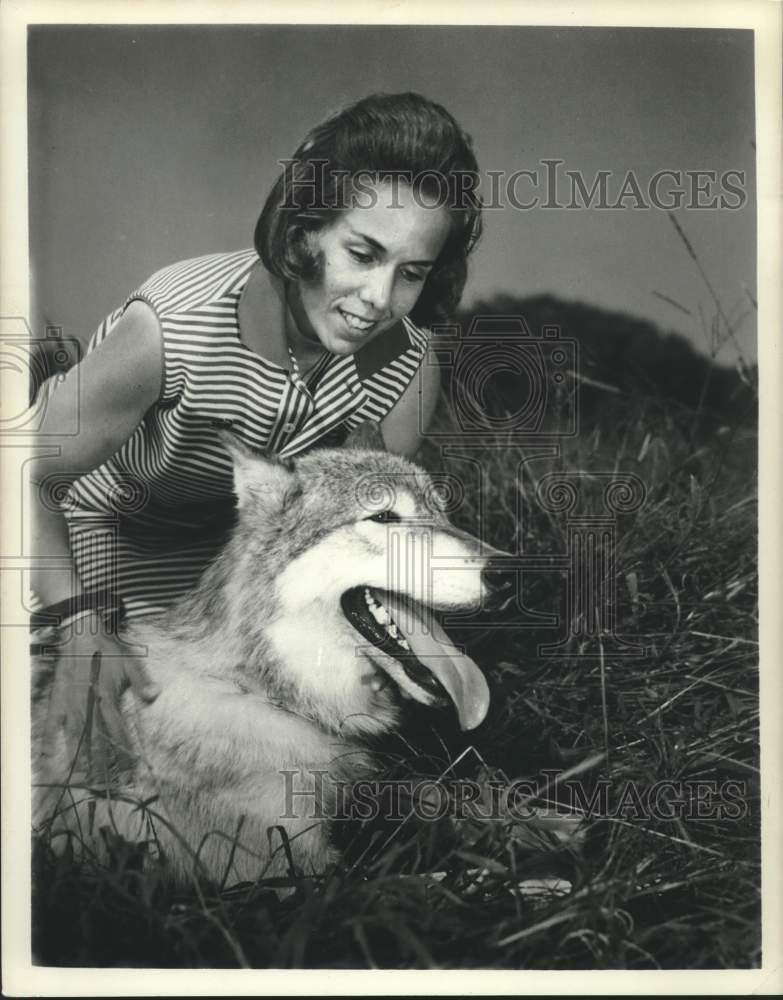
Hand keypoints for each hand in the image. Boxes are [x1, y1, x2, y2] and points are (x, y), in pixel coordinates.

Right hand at [38, 610, 159, 788]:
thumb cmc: (108, 650)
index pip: (117, 733)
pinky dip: (50, 744)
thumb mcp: (131, 662)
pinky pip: (52, 728)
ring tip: (86, 782)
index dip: (124, 753)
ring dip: (82, 762)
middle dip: (104, 766)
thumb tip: (155, 695)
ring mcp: (70, 707)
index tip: (131, 771)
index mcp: (107, 699)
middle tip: (108, 787)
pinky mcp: (57, 704)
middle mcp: (88, 707)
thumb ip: (142, 681)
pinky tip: (49, 761)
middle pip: (97, 743)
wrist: (80, 636)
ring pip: (77, 740)